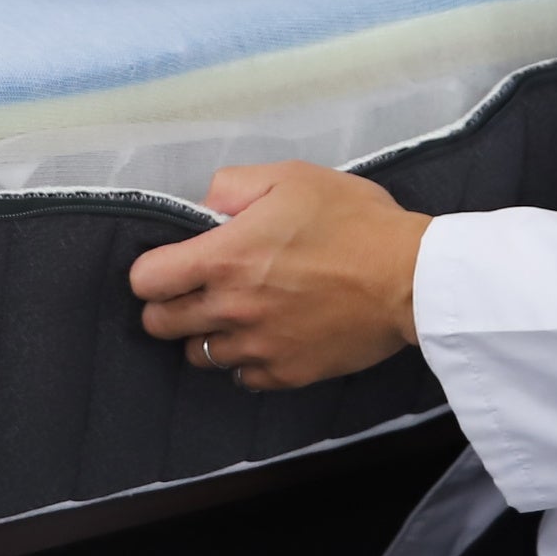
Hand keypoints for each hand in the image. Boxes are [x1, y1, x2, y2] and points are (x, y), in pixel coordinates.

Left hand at [130, 163, 429, 391]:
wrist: (411, 279)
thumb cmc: (355, 221)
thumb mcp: (292, 178)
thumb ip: (233, 186)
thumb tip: (205, 206)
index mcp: (223, 259)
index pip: (146, 282)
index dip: (152, 272)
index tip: (173, 265)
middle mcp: (231, 309)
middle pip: (160, 325)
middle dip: (170, 306)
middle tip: (198, 291)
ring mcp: (258, 347)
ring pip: (199, 356)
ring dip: (208, 335)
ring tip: (237, 314)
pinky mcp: (287, 373)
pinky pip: (243, 377)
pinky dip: (247, 360)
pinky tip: (268, 336)